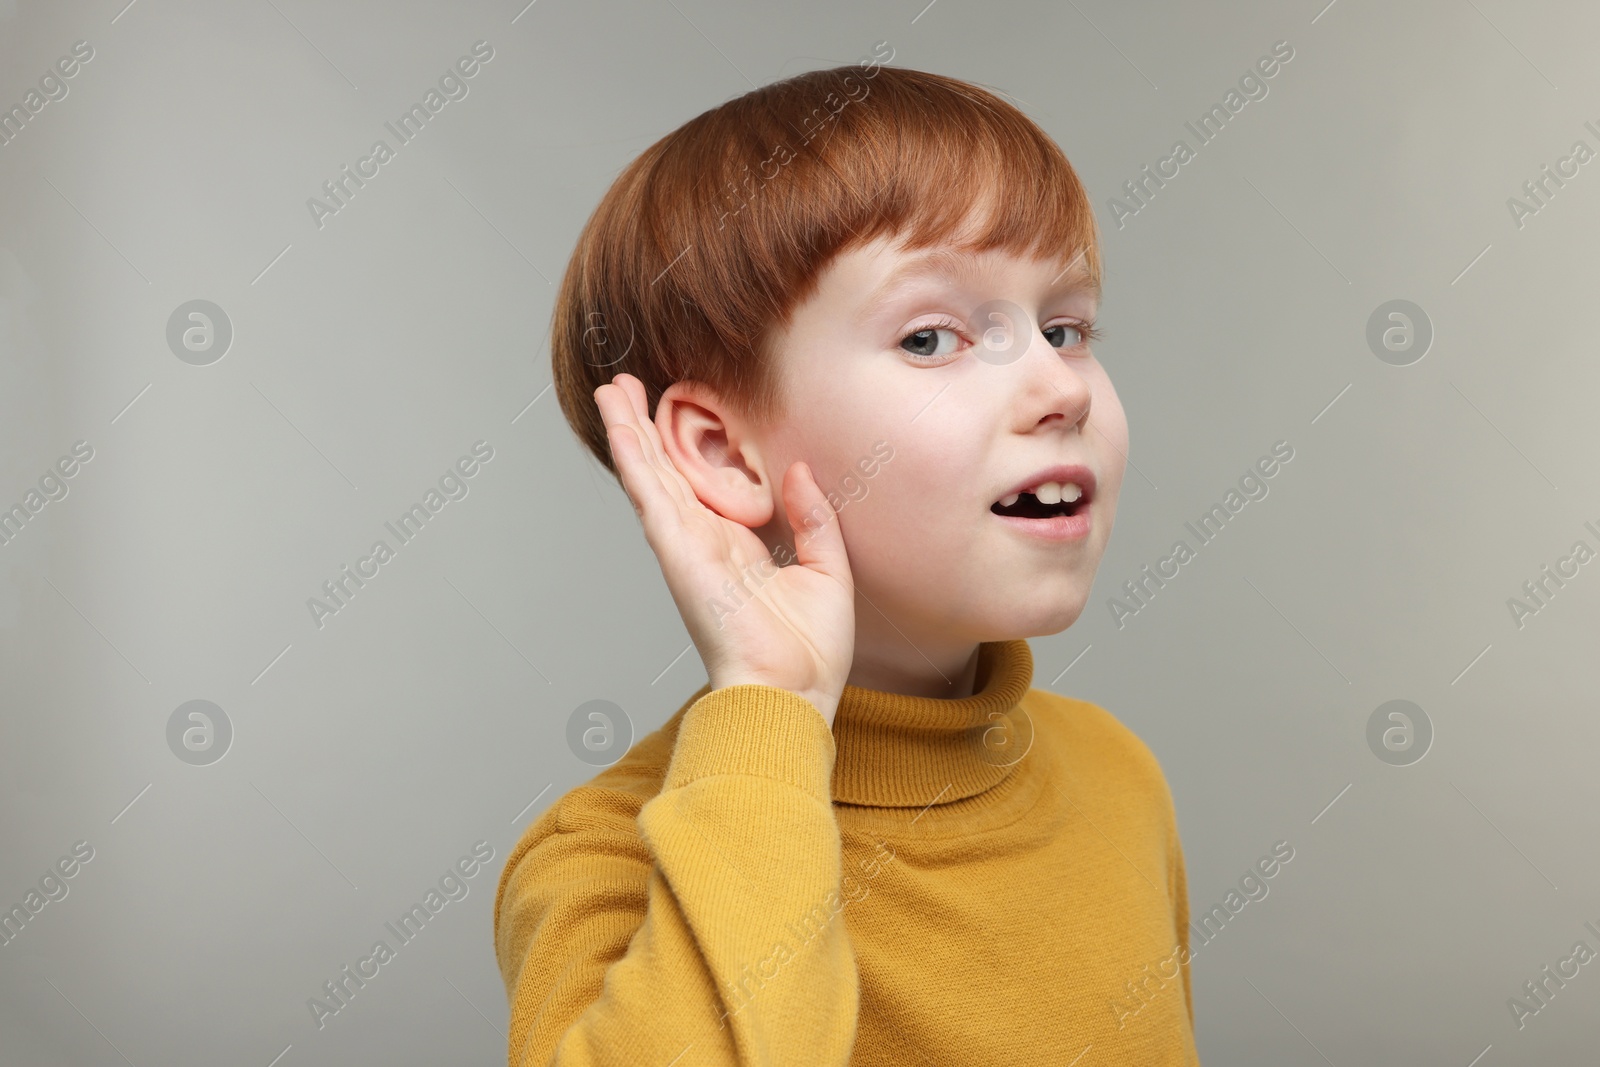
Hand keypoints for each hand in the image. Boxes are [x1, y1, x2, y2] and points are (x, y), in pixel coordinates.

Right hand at [593, 373, 855, 727]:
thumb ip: (814, 519)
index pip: (706, 486)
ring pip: (650, 474)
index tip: (684, 410)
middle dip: (646, 429)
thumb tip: (799, 470)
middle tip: (628, 386)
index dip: (689, 449)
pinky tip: (618, 421)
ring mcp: (686, 546)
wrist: (792, 694)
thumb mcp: (829, 572)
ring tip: (611, 388)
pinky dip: (632, 454)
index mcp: (738, 549)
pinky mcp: (678, 551)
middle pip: (667, 473)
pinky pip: (651, 493)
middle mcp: (705, 544)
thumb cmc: (810, 653)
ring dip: (628, 429)